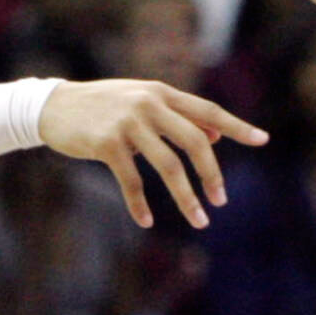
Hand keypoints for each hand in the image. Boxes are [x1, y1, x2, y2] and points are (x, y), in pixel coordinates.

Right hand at [37, 79, 267, 228]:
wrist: (53, 106)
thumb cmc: (103, 107)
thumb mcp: (142, 104)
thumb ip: (176, 117)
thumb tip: (214, 134)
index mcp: (162, 93)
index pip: (208, 111)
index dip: (237, 126)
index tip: (262, 140)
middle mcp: (149, 104)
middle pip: (194, 142)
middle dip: (211, 175)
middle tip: (221, 200)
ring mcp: (128, 123)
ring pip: (168, 166)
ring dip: (186, 198)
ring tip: (199, 220)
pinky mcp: (106, 143)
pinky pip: (132, 180)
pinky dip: (140, 204)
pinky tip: (146, 221)